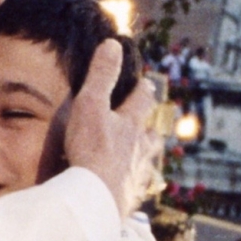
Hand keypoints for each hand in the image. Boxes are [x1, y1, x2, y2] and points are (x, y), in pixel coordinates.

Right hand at [65, 40, 158, 218]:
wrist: (95, 196)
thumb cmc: (90, 149)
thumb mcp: (90, 105)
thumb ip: (101, 76)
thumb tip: (112, 44)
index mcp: (130, 124)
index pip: (141, 101)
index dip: (143, 90)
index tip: (146, 83)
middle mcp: (139, 149)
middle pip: (150, 135)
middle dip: (148, 128)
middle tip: (147, 124)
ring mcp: (136, 174)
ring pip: (145, 161)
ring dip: (143, 156)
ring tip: (139, 156)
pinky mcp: (128, 196)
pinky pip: (134, 187)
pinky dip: (131, 183)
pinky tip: (125, 185)